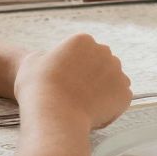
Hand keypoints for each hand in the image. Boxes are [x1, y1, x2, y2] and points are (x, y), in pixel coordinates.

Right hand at [16, 33, 130, 128]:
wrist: (55, 114)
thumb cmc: (39, 89)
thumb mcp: (31, 63)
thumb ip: (44, 57)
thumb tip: (46, 60)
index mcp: (83, 41)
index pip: (84, 51)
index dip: (74, 67)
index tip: (65, 80)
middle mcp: (105, 52)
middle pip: (101, 63)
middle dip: (92, 76)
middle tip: (75, 93)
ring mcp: (118, 73)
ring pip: (111, 80)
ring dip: (102, 90)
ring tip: (82, 105)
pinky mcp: (125, 93)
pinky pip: (119, 99)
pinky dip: (110, 106)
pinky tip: (92, 113)